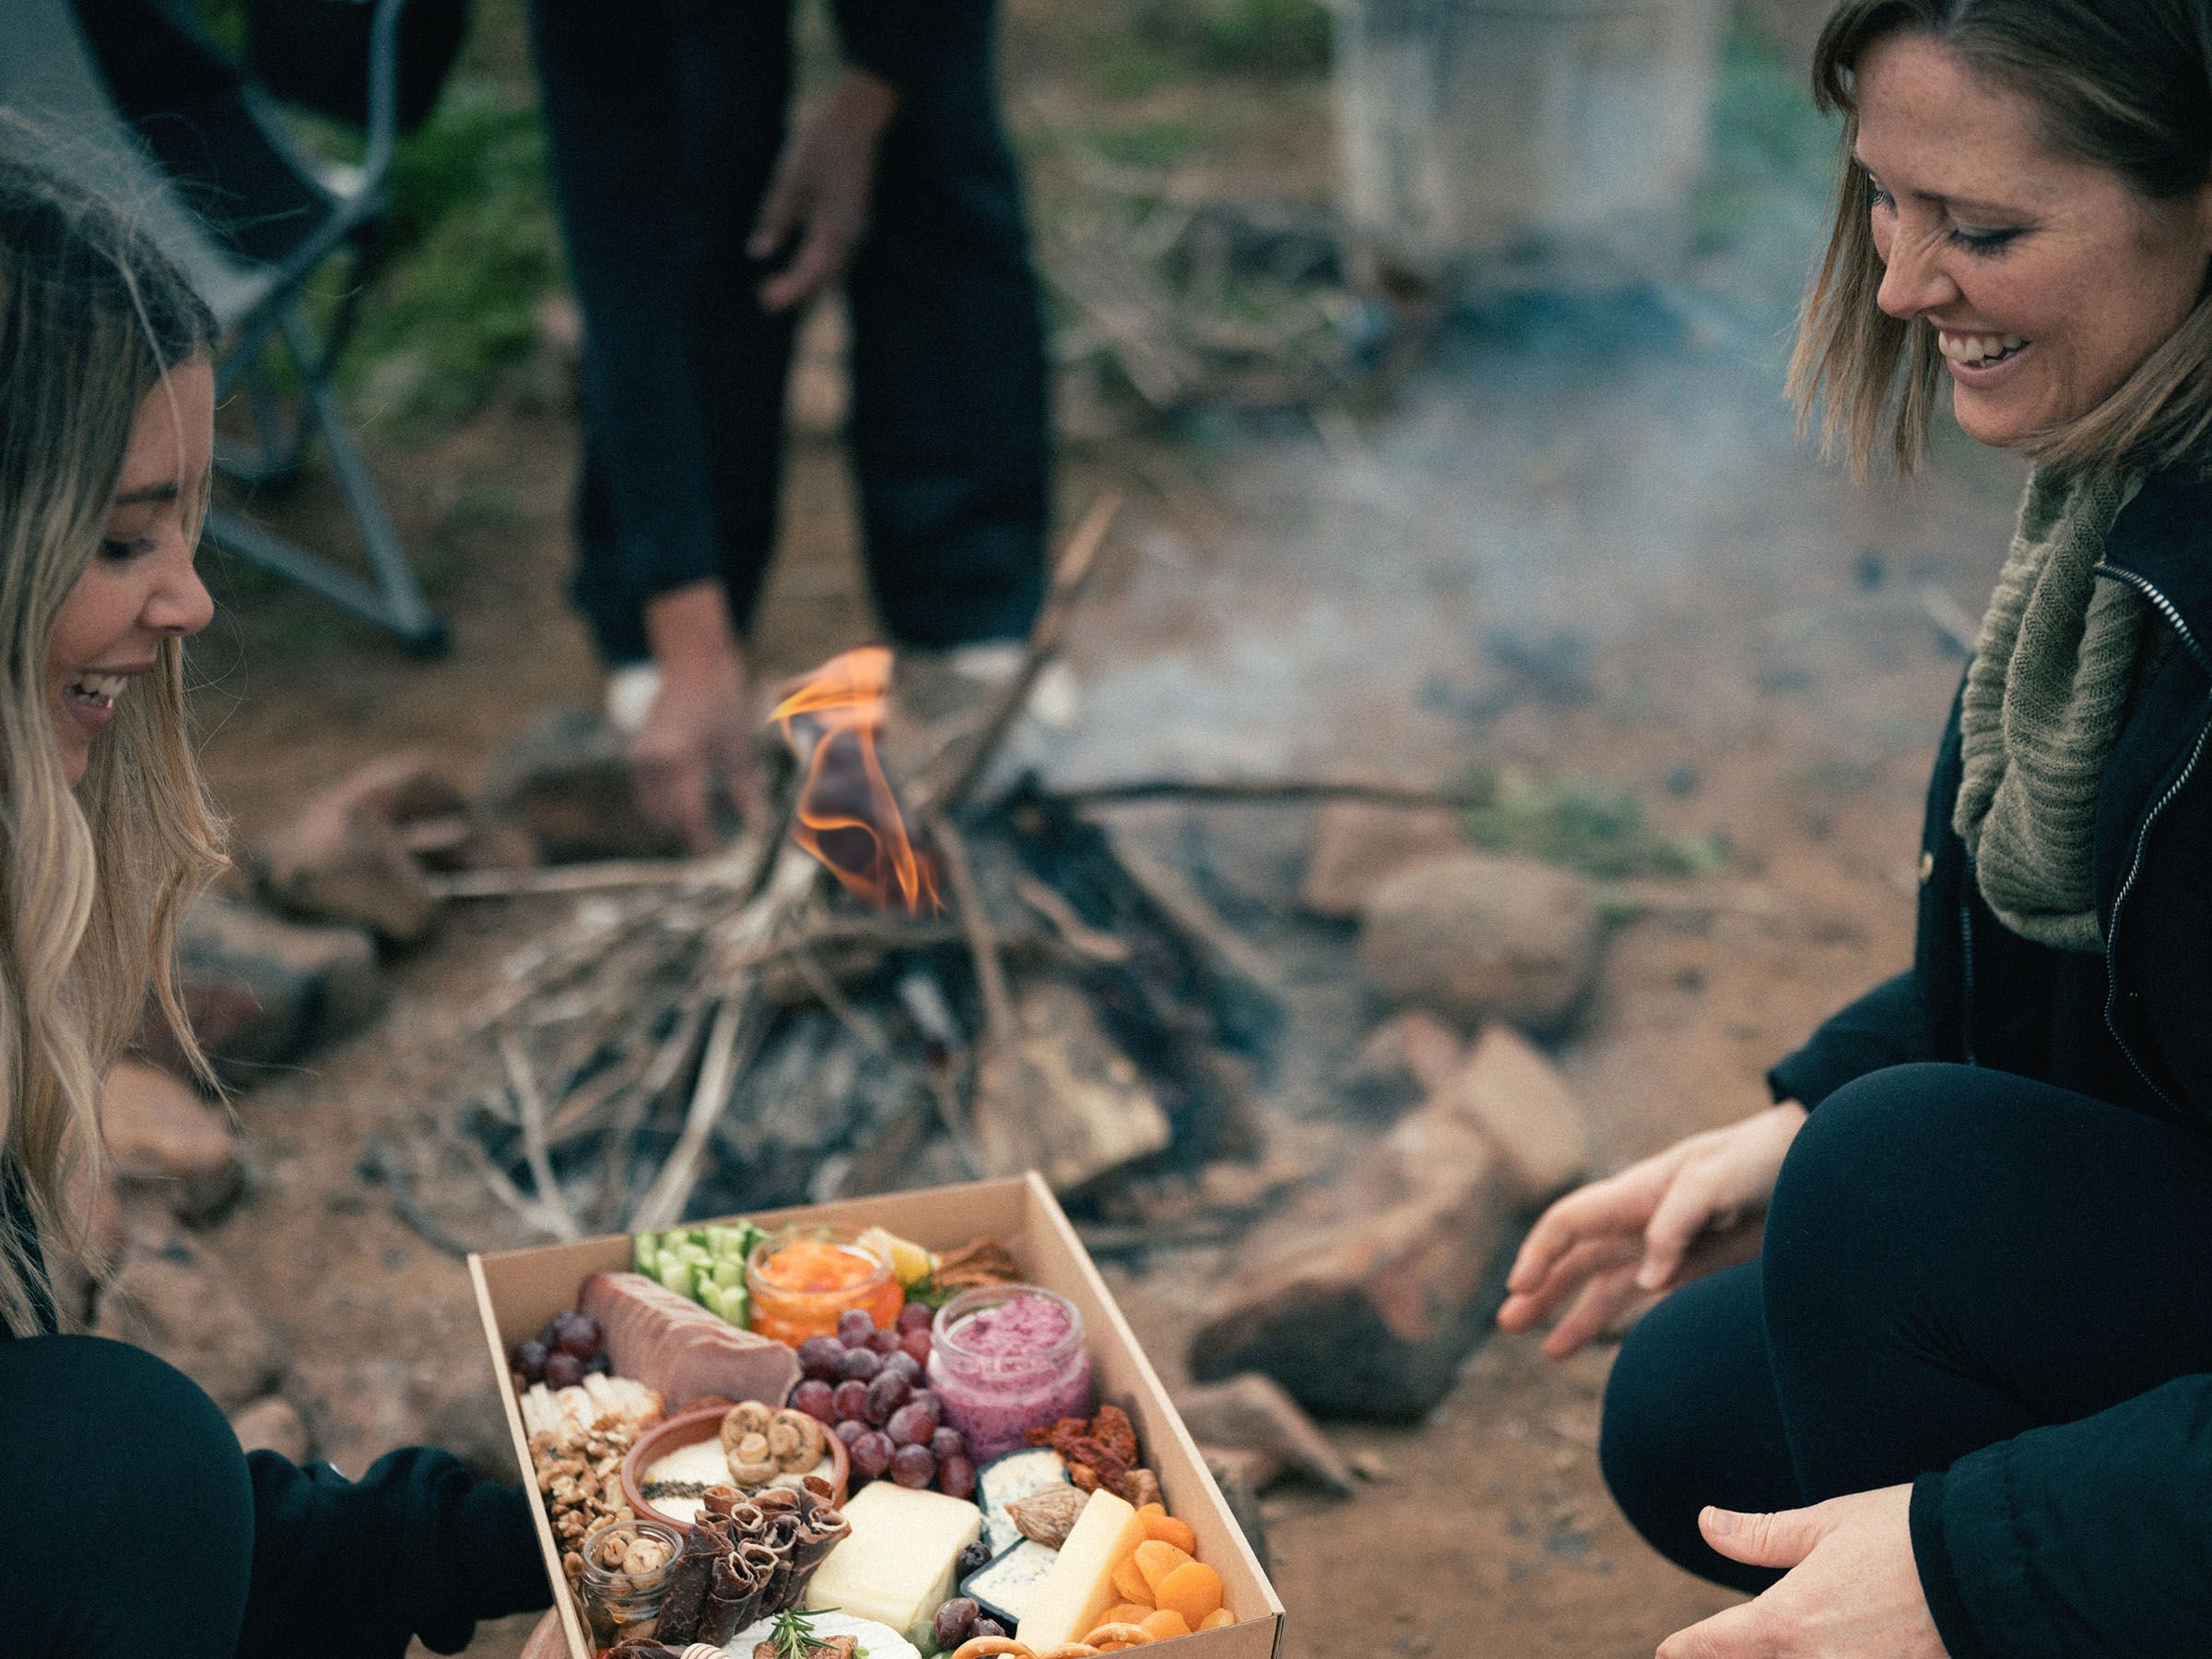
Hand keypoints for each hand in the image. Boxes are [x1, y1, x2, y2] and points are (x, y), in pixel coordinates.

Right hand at [630, 582, 764, 852]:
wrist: (692, 665)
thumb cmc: (723, 701)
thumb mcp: (740, 746)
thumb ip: (746, 790)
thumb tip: (755, 828)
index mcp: (680, 757)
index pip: (688, 814)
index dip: (702, 840)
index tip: (716, 857)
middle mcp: (652, 759)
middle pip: (664, 817)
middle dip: (686, 835)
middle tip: (713, 848)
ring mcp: (639, 757)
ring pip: (651, 808)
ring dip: (673, 824)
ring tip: (702, 834)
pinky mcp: (636, 755)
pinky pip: (646, 794)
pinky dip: (664, 807)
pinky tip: (687, 812)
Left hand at [748, 67, 902, 312]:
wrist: (856, 121)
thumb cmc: (821, 146)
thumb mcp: (789, 181)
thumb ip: (774, 218)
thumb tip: (757, 253)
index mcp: (835, 230)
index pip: (809, 273)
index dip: (786, 291)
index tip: (762, 300)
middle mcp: (851, 238)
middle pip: (825, 281)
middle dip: (798, 296)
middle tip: (765, 302)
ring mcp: (857, 230)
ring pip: (834, 272)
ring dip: (810, 286)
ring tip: (783, 292)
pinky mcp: (855, 221)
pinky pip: (838, 256)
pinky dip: (820, 269)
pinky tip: (806, 269)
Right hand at [1497, 1101, 1806, 1357]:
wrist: (1809, 1162)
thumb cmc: (1756, 1161)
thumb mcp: (1715, 1183)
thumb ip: (1675, 1228)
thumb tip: (1645, 1285)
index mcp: (1633, 1194)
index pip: (1568, 1223)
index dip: (1538, 1253)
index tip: (1519, 1287)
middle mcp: (1638, 1221)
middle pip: (1575, 1257)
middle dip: (1540, 1288)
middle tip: (1508, 1323)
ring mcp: (1664, 1246)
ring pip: (1604, 1283)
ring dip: (1574, 1313)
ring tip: (1548, 1350)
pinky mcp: (1693, 1267)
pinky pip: (1644, 1299)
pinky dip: (1621, 1321)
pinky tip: (1608, 1349)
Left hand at [1657, 1486, 1947, 1657]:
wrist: (1990, 1569)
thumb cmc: (1905, 1534)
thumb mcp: (1826, 1523)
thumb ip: (1761, 1535)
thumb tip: (1706, 1524)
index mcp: (1790, 1619)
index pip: (1719, 1643)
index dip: (1688, 1648)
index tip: (1668, 1652)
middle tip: (1711, 1653)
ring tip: (1770, 1649)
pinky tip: (1823, 1653)